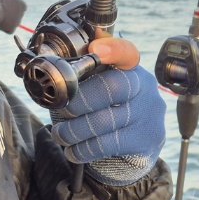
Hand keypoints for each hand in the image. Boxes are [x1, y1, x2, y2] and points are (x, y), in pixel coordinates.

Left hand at [50, 37, 164, 184]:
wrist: (133, 149)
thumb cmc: (105, 111)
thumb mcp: (96, 89)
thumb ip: (81, 77)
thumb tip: (49, 69)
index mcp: (131, 68)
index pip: (127, 52)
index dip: (113, 49)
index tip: (95, 50)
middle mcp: (146, 88)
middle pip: (113, 86)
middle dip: (79, 101)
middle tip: (64, 111)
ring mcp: (150, 114)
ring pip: (105, 120)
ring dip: (73, 130)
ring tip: (60, 135)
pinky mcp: (147, 140)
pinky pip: (107, 144)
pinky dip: (82, 149)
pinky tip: (73, 151)